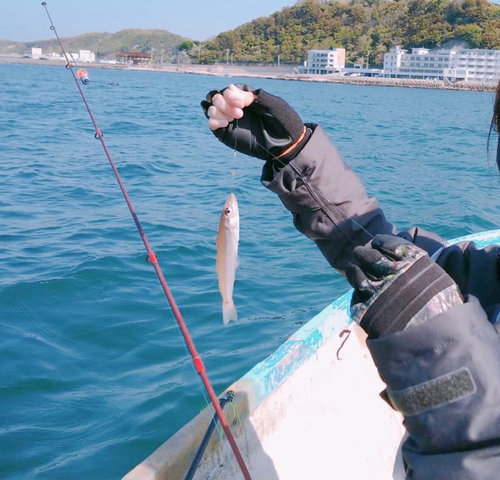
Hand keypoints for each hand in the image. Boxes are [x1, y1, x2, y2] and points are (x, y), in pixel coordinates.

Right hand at [201, 84, 309, 162]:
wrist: (285, 144)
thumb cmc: (282, 121)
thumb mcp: (272, 104)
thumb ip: (251, 96)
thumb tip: (230, 90)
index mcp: (246, 97)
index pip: (228, 90)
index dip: (231, 94)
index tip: (242, 104)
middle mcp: (235, 107)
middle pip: (217, 98)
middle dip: (224, 103)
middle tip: (240, 113)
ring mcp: (230, 120)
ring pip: (211, 109)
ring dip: (219, 111)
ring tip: (233, 119)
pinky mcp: (226, 133)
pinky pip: (212, 123)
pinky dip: (214, 121)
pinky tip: (226, 124)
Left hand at [346, 235, 462, 338]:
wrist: (440, 339)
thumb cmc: (444, 309)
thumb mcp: (439, 279)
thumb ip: (419, 266)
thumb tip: (404, 255)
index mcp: (412, 263)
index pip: (389, 243)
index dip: (380, 242)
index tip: (376, 242)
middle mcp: (393, 274)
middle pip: (369, 257)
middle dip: (363, 254)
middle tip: (359, 252)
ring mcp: (377, 292)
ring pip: (357, 275)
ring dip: (354, 270)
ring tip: (353, 267)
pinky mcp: (367, 311)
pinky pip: (356, 298)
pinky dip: (356, 293)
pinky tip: (359, 291)